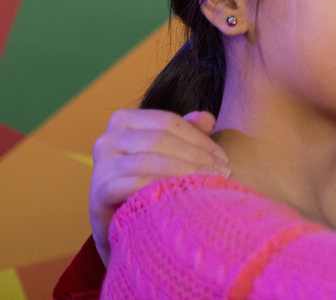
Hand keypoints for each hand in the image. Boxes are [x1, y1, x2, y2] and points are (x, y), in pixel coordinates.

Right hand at [89, 109, 229, 263]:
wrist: (125, 229)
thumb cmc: (153, 184)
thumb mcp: (171, 154)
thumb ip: (188, 132)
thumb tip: (207, 118)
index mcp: (124, 121)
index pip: (169, 122)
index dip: (199, 138)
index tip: (223, 157)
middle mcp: (107, 139)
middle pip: (161, 139)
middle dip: (196, 156)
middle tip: (223, 172)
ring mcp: (101, 165)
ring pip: (150, 160)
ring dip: (185, 172)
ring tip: (210, 184)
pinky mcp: (99, 192)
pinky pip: (134, 183)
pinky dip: (162, 187)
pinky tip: (184, 196)